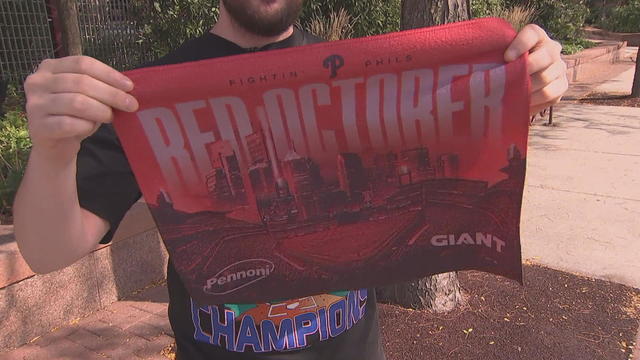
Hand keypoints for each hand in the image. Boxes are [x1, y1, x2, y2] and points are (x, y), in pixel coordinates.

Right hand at [24, 56, 138, 154]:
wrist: (55, 145)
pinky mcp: (38, 126)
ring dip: (100, 110)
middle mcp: (38, 82)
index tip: (129, 86)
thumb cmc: (73, 116)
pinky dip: (86, 126)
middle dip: (111, 94)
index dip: (109, 74)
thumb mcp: (87, 96)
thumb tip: (127, 89)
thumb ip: (100, 88)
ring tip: (110, 117)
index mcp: (50, 67)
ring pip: (76, 102)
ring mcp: (35, 104)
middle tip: (131, 105)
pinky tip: (91, 127)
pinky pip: (69, 124)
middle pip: (81, 82)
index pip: (83, 63)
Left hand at [504, 24, 568, 115]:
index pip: (532, 34)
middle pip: (545, 56)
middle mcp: (552, 49)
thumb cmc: (503, 67)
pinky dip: (532, 99)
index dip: (520, 44)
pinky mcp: (561, 86)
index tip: (506, 58)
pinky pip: (549, 94)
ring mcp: (559, 67)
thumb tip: (481, 62)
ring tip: (510, 93)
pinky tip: (520, 101)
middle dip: (525, 69)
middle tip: (507, 80)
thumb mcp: (499, 57)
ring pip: (545, 77)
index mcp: (536, 36)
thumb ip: (495, 54)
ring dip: (526, 87)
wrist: (516, 84)